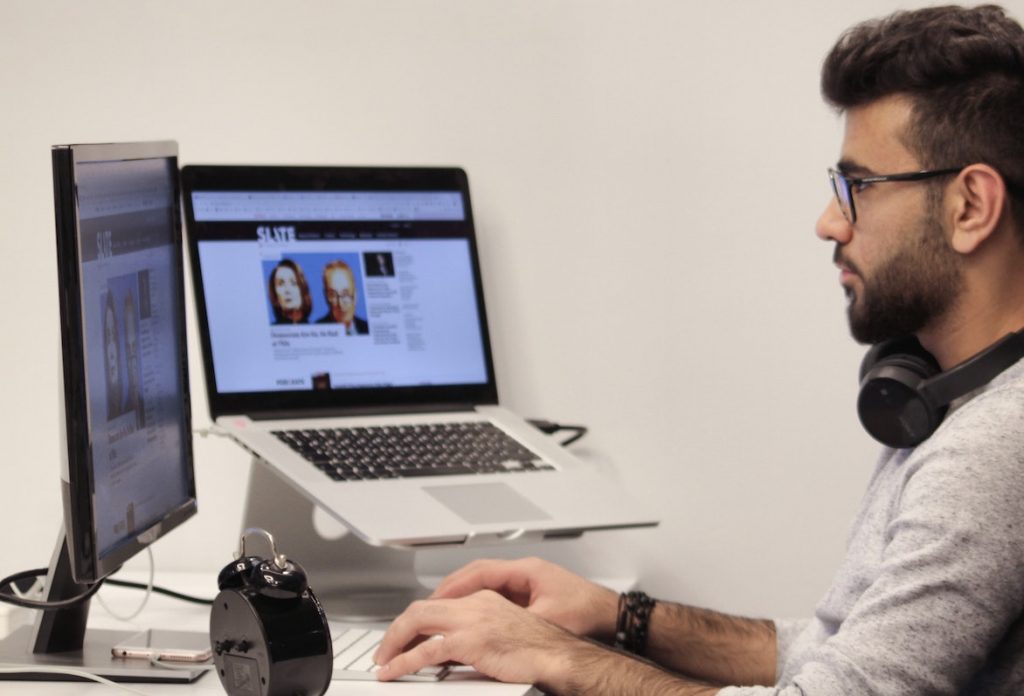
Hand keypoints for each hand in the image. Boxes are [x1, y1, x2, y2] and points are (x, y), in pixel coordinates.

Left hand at [373, 589, 596, 685]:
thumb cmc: (540, 650)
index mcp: (484, 600)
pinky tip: (393, 671)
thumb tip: (450, 653)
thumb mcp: (502, 636)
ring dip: (394, 642)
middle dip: (397, 629)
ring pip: (417, 622)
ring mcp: (471, 620)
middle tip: (385, 648)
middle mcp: (475, 604)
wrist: (559, 655)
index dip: (416, 621)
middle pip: (421, 608)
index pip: (439, 604)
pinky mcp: (470, 641)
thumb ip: (476, 638)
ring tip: (384, 660)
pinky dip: (403, 661)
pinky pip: (426, 650)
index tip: (404, 637)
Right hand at [429, 557, 618, 639]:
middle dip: (451, 590)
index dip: (453, 586)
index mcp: (526, 571)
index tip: (434, 598)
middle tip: (430, 605)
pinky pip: (495, 595)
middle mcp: (524, 572)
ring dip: (463, 597)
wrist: (611, 615)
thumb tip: (490, 632)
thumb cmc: (588, 613)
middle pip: (477, 575)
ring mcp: (526, 582)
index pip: (479, 572)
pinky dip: (478, 604)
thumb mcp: (548, 620)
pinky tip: (469, 619)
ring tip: (442, 612)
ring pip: (484, 585)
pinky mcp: (530, 595)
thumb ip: (517, 624)